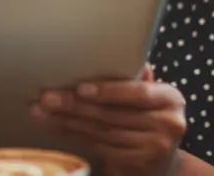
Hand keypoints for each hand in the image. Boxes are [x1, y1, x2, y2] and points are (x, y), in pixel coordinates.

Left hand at [32, 65, 185, 175]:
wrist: (163, 160)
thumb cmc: (147, 116)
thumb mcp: (149, 95)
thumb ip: (134, 77)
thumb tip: (113, 49)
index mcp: (171, 98)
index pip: (138, 93)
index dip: (108, 91)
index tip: (80, 88)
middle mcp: (169, 124)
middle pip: (112, 114)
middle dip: (75, 105)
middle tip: (47, 98)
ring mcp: (155, 148)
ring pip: (101, 132)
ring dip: (67, 121)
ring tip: (42, 112)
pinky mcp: (138, 165)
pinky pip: (98, 147)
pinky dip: (73, 136)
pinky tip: (56, 126)